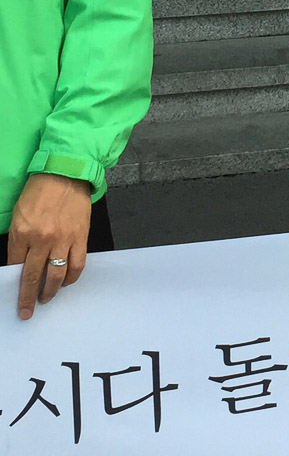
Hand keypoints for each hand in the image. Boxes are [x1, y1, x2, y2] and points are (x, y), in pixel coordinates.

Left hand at [7, 173, 91, 319]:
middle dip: (28, 298)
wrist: (65, 173)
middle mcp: (42, 239)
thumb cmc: (40, 190)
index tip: (15, 296)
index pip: (15, 267)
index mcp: (22, 232)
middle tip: (27, 310)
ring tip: (47, 297)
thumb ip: (19, 240)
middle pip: (33, 277)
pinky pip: (77, 264)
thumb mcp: (20, 215)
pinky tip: (66, 281)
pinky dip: (71, 277)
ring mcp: (63, 239)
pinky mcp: (81, 236)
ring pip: (56, 275)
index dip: (14, 284)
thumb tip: (20, 263)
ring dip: (51, 291)